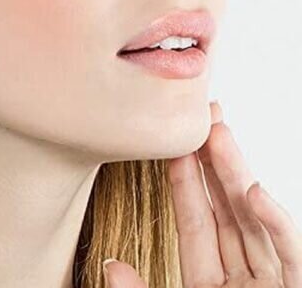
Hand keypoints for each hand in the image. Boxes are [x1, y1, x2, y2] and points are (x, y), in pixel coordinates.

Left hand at [103, 101, 301, 286]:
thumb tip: (110, 264)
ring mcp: (268, 286)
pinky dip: (276, 223)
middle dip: (214, 164)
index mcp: (207, 284)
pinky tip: (255, 191)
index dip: (185, 181)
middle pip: (226, 212)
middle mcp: (240, 281)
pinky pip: (289, 256)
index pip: (194, 223)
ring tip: (220, 135)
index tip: (176, 146)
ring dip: (237, 176)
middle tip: (204, 122)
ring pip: (252, 220)